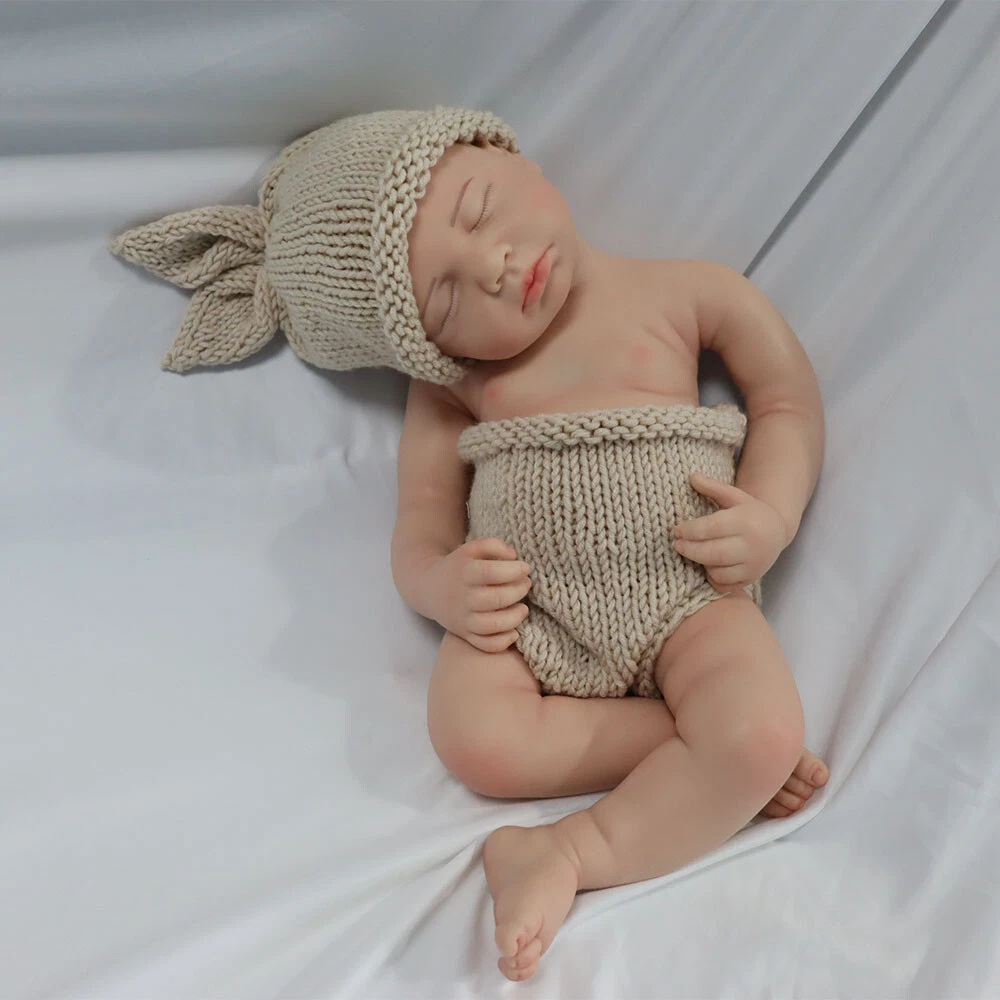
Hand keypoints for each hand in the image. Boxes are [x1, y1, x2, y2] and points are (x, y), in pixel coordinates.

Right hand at [423, 537, 531, 652]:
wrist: (430, 590)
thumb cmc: (459, 568)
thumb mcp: (471, 549)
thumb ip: (493, 546)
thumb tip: (513, 557)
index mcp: (465, 573)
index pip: (491, 572)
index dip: (513, 570)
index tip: (525, 568)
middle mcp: (464, 598)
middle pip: (496, 599)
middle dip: (518, 592)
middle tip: (526, 585)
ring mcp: (464, 619)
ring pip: (492, 626)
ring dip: (514, 618)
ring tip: (523, 608)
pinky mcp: (466, 635)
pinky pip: (486, 645)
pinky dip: (503, 642)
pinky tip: (513, 630)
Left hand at [672, 472, 786, 593]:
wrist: (777, 531)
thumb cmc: (750, 512)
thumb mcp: (735, 496)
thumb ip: (713, 487)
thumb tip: (692, 476)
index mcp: (745, 522)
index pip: (712, 528)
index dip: (690, 530)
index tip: (676, 530)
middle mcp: (751, 545)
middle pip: (713, 553)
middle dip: (689, 550)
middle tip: (676, 545)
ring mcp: (753, 565)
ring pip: (718, 571)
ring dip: (701, 564)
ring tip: (694, 553)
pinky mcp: (750, 579)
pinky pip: (724, 585)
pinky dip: (713, 578)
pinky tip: (708, 566)